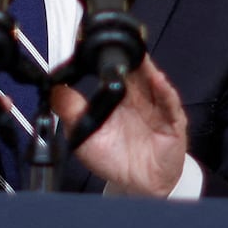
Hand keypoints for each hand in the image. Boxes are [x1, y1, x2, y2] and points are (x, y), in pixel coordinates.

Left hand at [53, 56, 186, 196]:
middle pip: (138, 72)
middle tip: (122, 42)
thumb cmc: (116, 158)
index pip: (118, 71)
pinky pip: (170, 105)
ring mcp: (158, 110)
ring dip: (148, 69)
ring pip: (154, 83)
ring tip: (140, 58)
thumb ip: (71, 112)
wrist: (138, 186)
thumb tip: (54, 90)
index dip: (112, 57)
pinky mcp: (172, 124)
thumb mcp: (85, 135)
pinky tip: (158, 81)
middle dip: (132, 57)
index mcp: (121, 98)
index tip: (101, 42)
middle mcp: (141, 99)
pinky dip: (165, 92)